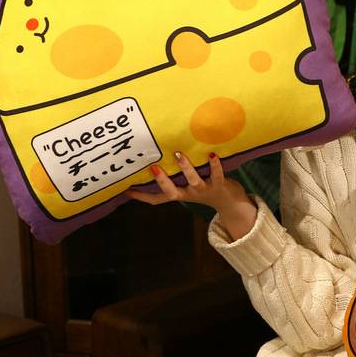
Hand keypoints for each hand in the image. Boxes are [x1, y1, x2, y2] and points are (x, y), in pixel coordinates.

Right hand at [125, 151, 257, 239]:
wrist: (230, 202)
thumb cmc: (202, 188)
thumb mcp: (185, 187)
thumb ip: (171, 179)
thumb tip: (152, 164)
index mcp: (179, 194)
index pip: (156, 198)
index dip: (141, 195)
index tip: (125, 187)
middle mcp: (189, 193)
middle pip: (173, 192)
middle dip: (163, 181)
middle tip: (153, 167)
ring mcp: (204, 190)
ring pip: (193, 181)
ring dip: (186, 169)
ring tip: (179, 155)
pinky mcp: (219, 185)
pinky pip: (217, 175)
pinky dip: (215, 165)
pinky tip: (212, 154)